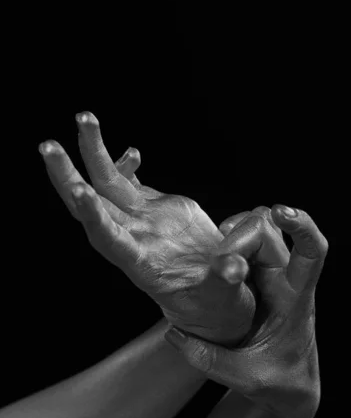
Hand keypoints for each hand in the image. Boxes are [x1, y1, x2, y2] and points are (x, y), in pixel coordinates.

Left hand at [38, 111, 255, 344]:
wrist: (210, 287)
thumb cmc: (215, 298)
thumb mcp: (223, 291)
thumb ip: (226, 276)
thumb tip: (234, 270)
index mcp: (143, 263)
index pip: (111, 239)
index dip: (95, 217)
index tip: (81, 191)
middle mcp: (132, 238)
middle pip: (91, 205)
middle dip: (68, 176)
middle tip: (49, 147)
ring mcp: (138, 220)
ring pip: (106, 184)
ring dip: (91, 153)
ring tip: (85, 119)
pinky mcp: (150, 207)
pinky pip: (126, 181)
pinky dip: (123, 164)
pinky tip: (131, 154)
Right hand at [165, 205, 327, 417]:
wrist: (287, 387)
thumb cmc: (278, 382)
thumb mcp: (245, 378)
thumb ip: (208, 359)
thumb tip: (175, 334)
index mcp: (295, 299)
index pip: (312, 252)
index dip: (302, 226)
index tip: (282, 213)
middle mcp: (283, 280)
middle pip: (269, 234)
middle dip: (241, 236)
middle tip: (216, 261)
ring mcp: (266, 276)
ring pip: (255, 232)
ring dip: (233, 234)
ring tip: (213, 257)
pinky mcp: (250, 279)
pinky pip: (240, 247)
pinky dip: (223, 245)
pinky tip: (206, 261)